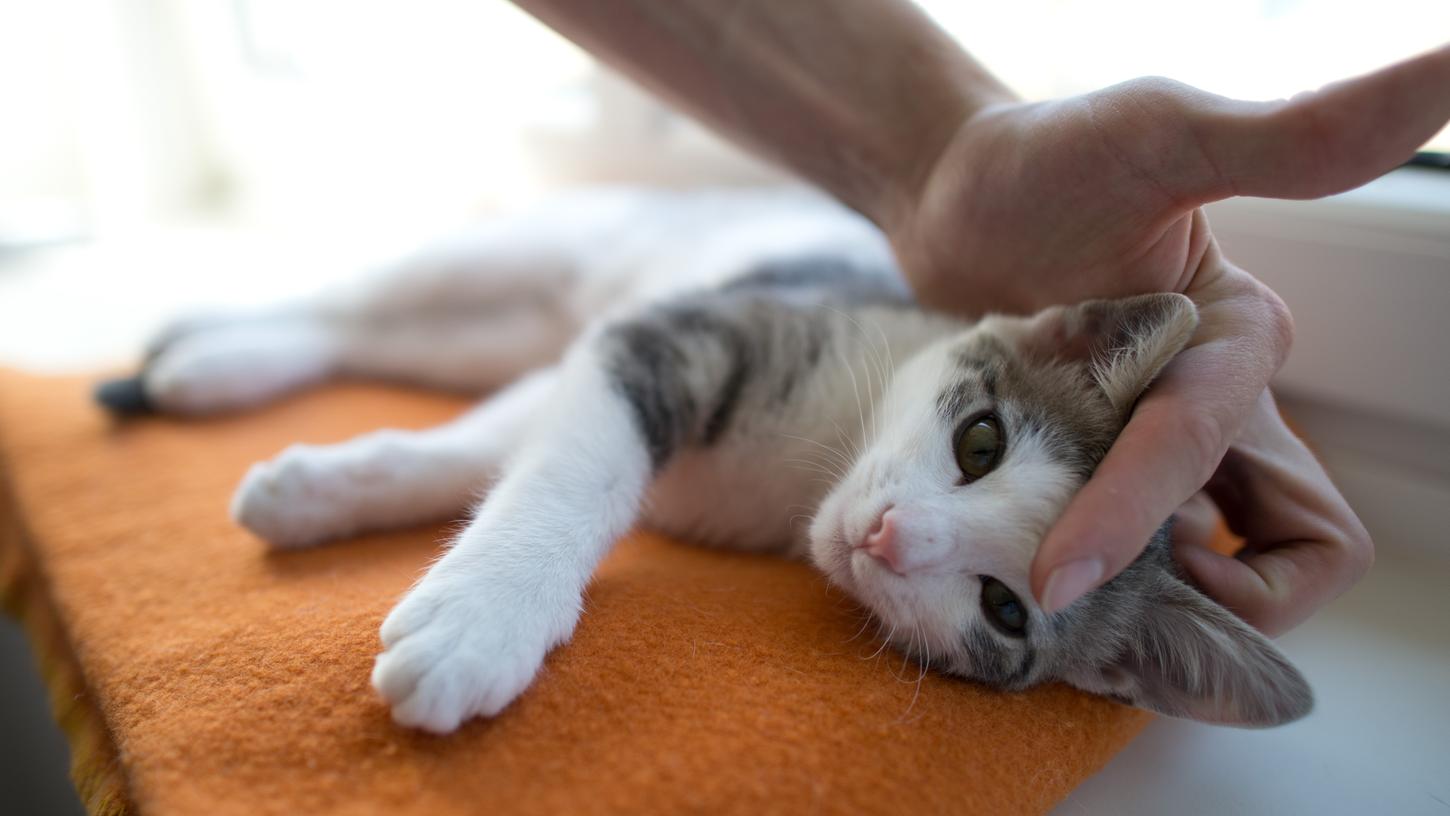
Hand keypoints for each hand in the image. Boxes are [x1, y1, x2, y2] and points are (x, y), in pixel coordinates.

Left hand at [889, 45, 1449, 631]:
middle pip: (1280, 561)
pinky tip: (1012, 559)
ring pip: (1201, 573)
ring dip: (1143, 600)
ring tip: (1041, 584)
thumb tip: (1446, 72)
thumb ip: (1292, 140)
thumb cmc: (1050, 157)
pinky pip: (1119, 554)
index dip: (1143, 523)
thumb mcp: (1165, 136)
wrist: (949, 191)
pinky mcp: (1087, 467)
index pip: (1225, 468)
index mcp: (1242, 351)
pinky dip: (1084, 571)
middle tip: (1085, 587)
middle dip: (1205, 602)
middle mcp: (1213, 413)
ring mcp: (1147, 449)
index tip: (1058, 571)